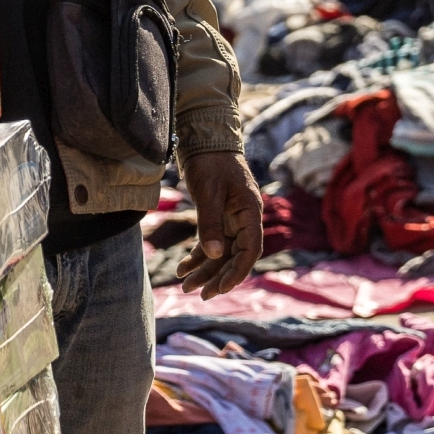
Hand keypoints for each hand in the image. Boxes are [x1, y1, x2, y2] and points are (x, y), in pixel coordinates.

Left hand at [173, 149, 262, 298]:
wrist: (205, 140)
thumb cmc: (211, 162)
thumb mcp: (209, 192)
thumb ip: (210, 224)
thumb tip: (212, 257)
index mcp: (250, 213)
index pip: (250, 250)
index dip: (237, 272)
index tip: (220, 288)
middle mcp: (245, 219)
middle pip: (235, 256)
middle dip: (217, 277)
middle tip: (198, 294)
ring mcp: (232, 219)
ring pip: (221, 253)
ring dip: (205, 270)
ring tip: (185, 286)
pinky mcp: (219, 217)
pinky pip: (211, 243)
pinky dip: (198, 256)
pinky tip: (182, 268)